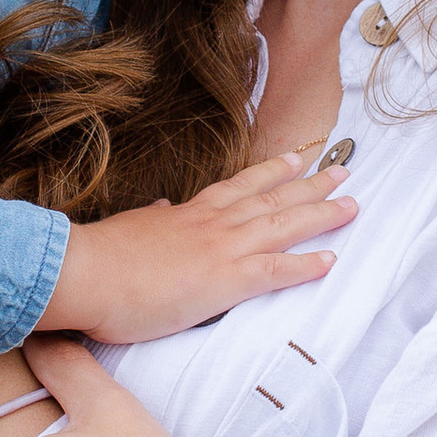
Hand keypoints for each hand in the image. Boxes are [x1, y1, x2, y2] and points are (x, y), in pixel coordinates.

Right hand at [40, 153, 353, 343]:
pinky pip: (276, 270)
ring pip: (284, 225)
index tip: (298, 157)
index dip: (273, 172)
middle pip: (273, 198)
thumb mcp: (132, 228)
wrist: (83, 272)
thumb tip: (162, 211)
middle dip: (312, 184)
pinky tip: (331, 260)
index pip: (241, 187)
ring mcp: (222, 249)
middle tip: (344, 171)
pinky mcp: (224, 280)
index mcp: (189, 214)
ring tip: (353, 204)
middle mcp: (213, 224)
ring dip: (321, 214)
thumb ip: (153, 220)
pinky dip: (305, 265)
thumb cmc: (100, 258)